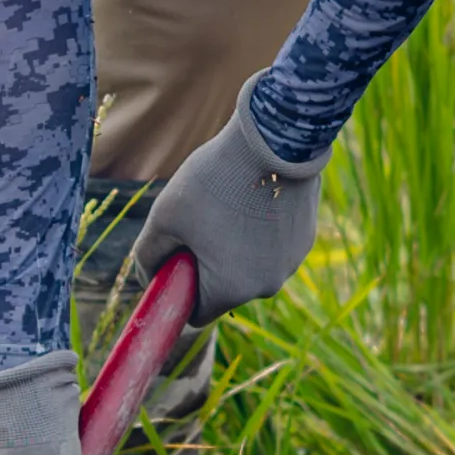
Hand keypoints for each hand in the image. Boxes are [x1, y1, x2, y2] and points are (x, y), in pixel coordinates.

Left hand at [125, 81, 326, 324]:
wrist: (273, 140)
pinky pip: (273, 247)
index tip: (175, 260)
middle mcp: (267, 286)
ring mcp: (291, 263)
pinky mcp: (306, 239)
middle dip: (208, 265)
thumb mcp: (165, 216)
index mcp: (231, 289)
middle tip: (199, 223)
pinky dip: (260, 232)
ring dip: (235, 248)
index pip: (197, 315)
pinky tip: (253, 197)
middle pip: (225, 290)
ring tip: (228, 204)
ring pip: (251, 267)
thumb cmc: (214, 179)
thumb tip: (149, 277)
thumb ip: (148, 255)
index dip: (181, 291)